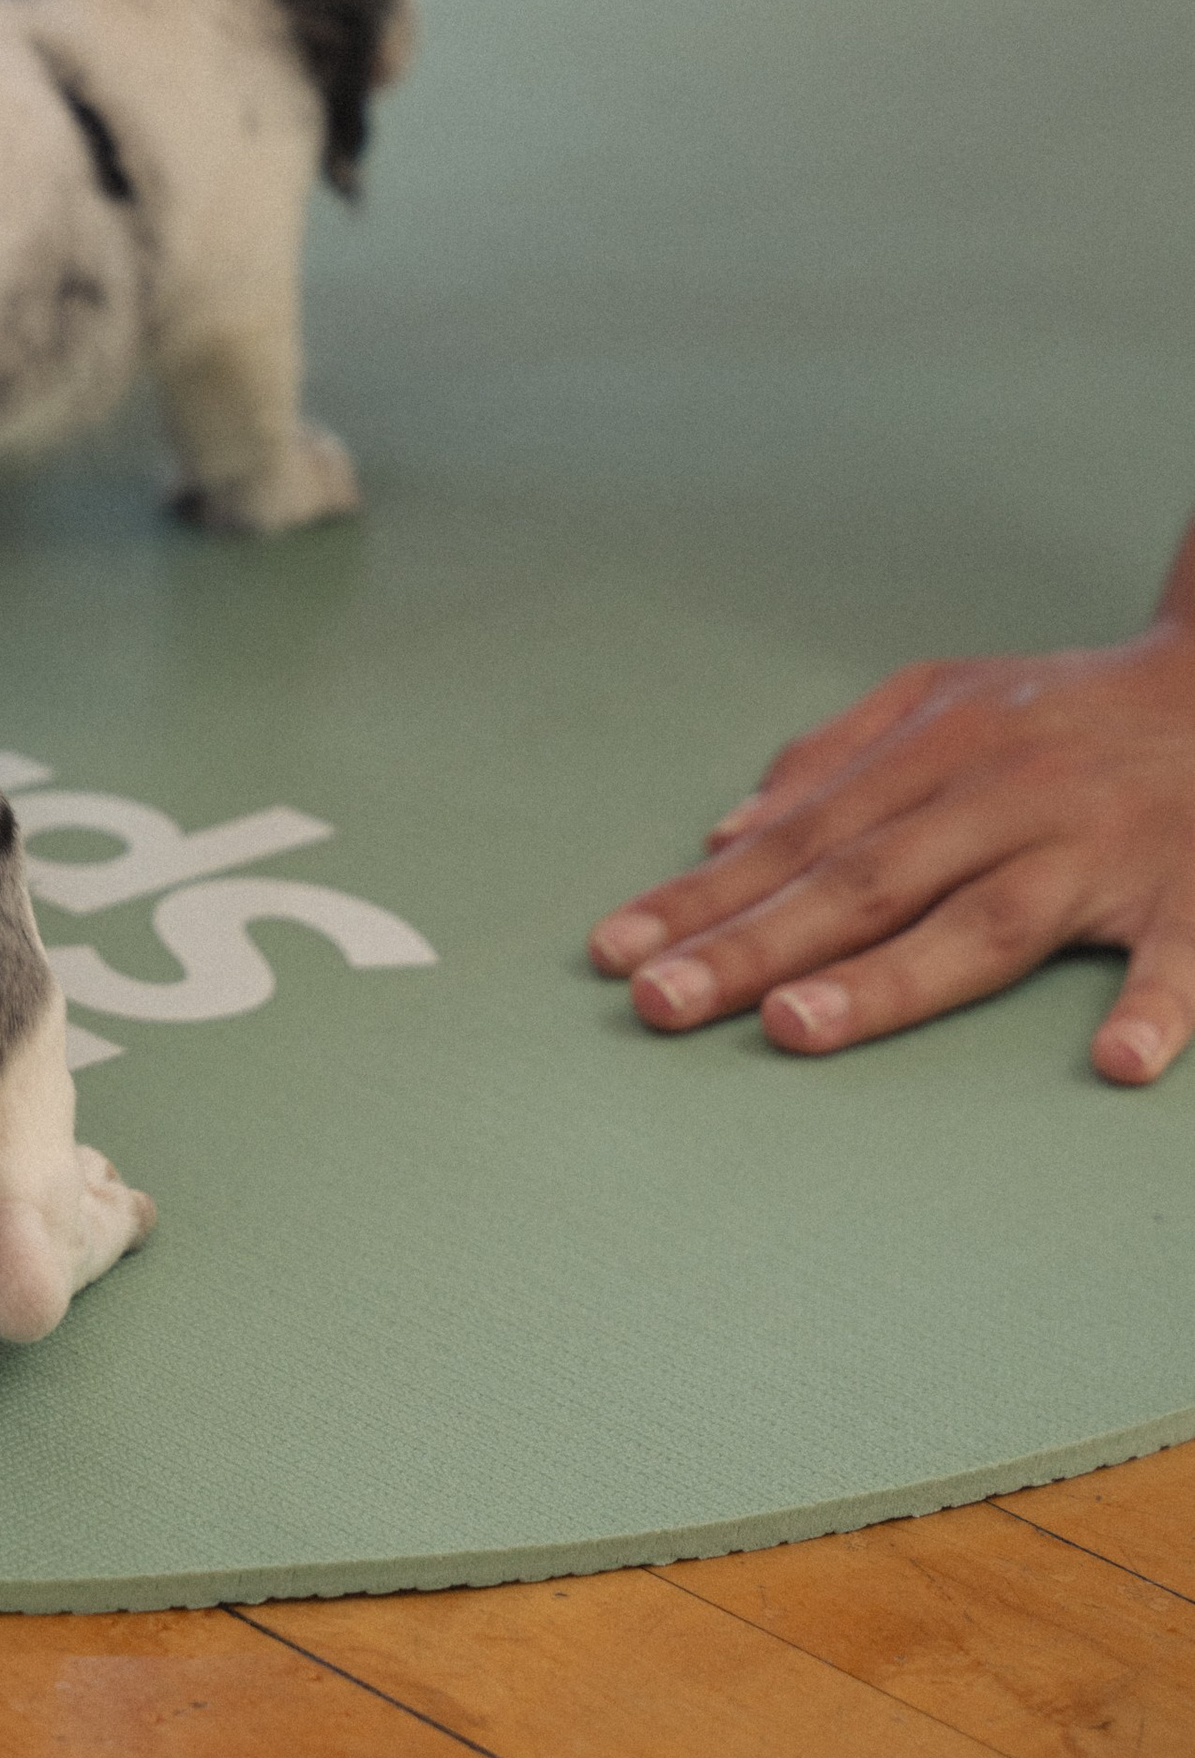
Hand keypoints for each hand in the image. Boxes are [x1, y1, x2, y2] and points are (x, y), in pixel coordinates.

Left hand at [588, 616, 1194, 1081]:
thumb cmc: (1063, 708)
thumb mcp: (941, 697)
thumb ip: (831, 759)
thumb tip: (726, 832)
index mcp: (936, 753)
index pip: (799, 839)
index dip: (706, 897)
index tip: (619, 949)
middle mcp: (1003, 798)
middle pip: (862, 883)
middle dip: (752, 945)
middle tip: (659, 1003)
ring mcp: (1097, 848)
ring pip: (985, 921)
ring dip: (891, 978)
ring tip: (796, 1026)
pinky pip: (1181, 957)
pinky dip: (1155, 1008)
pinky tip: (1116, 1060)